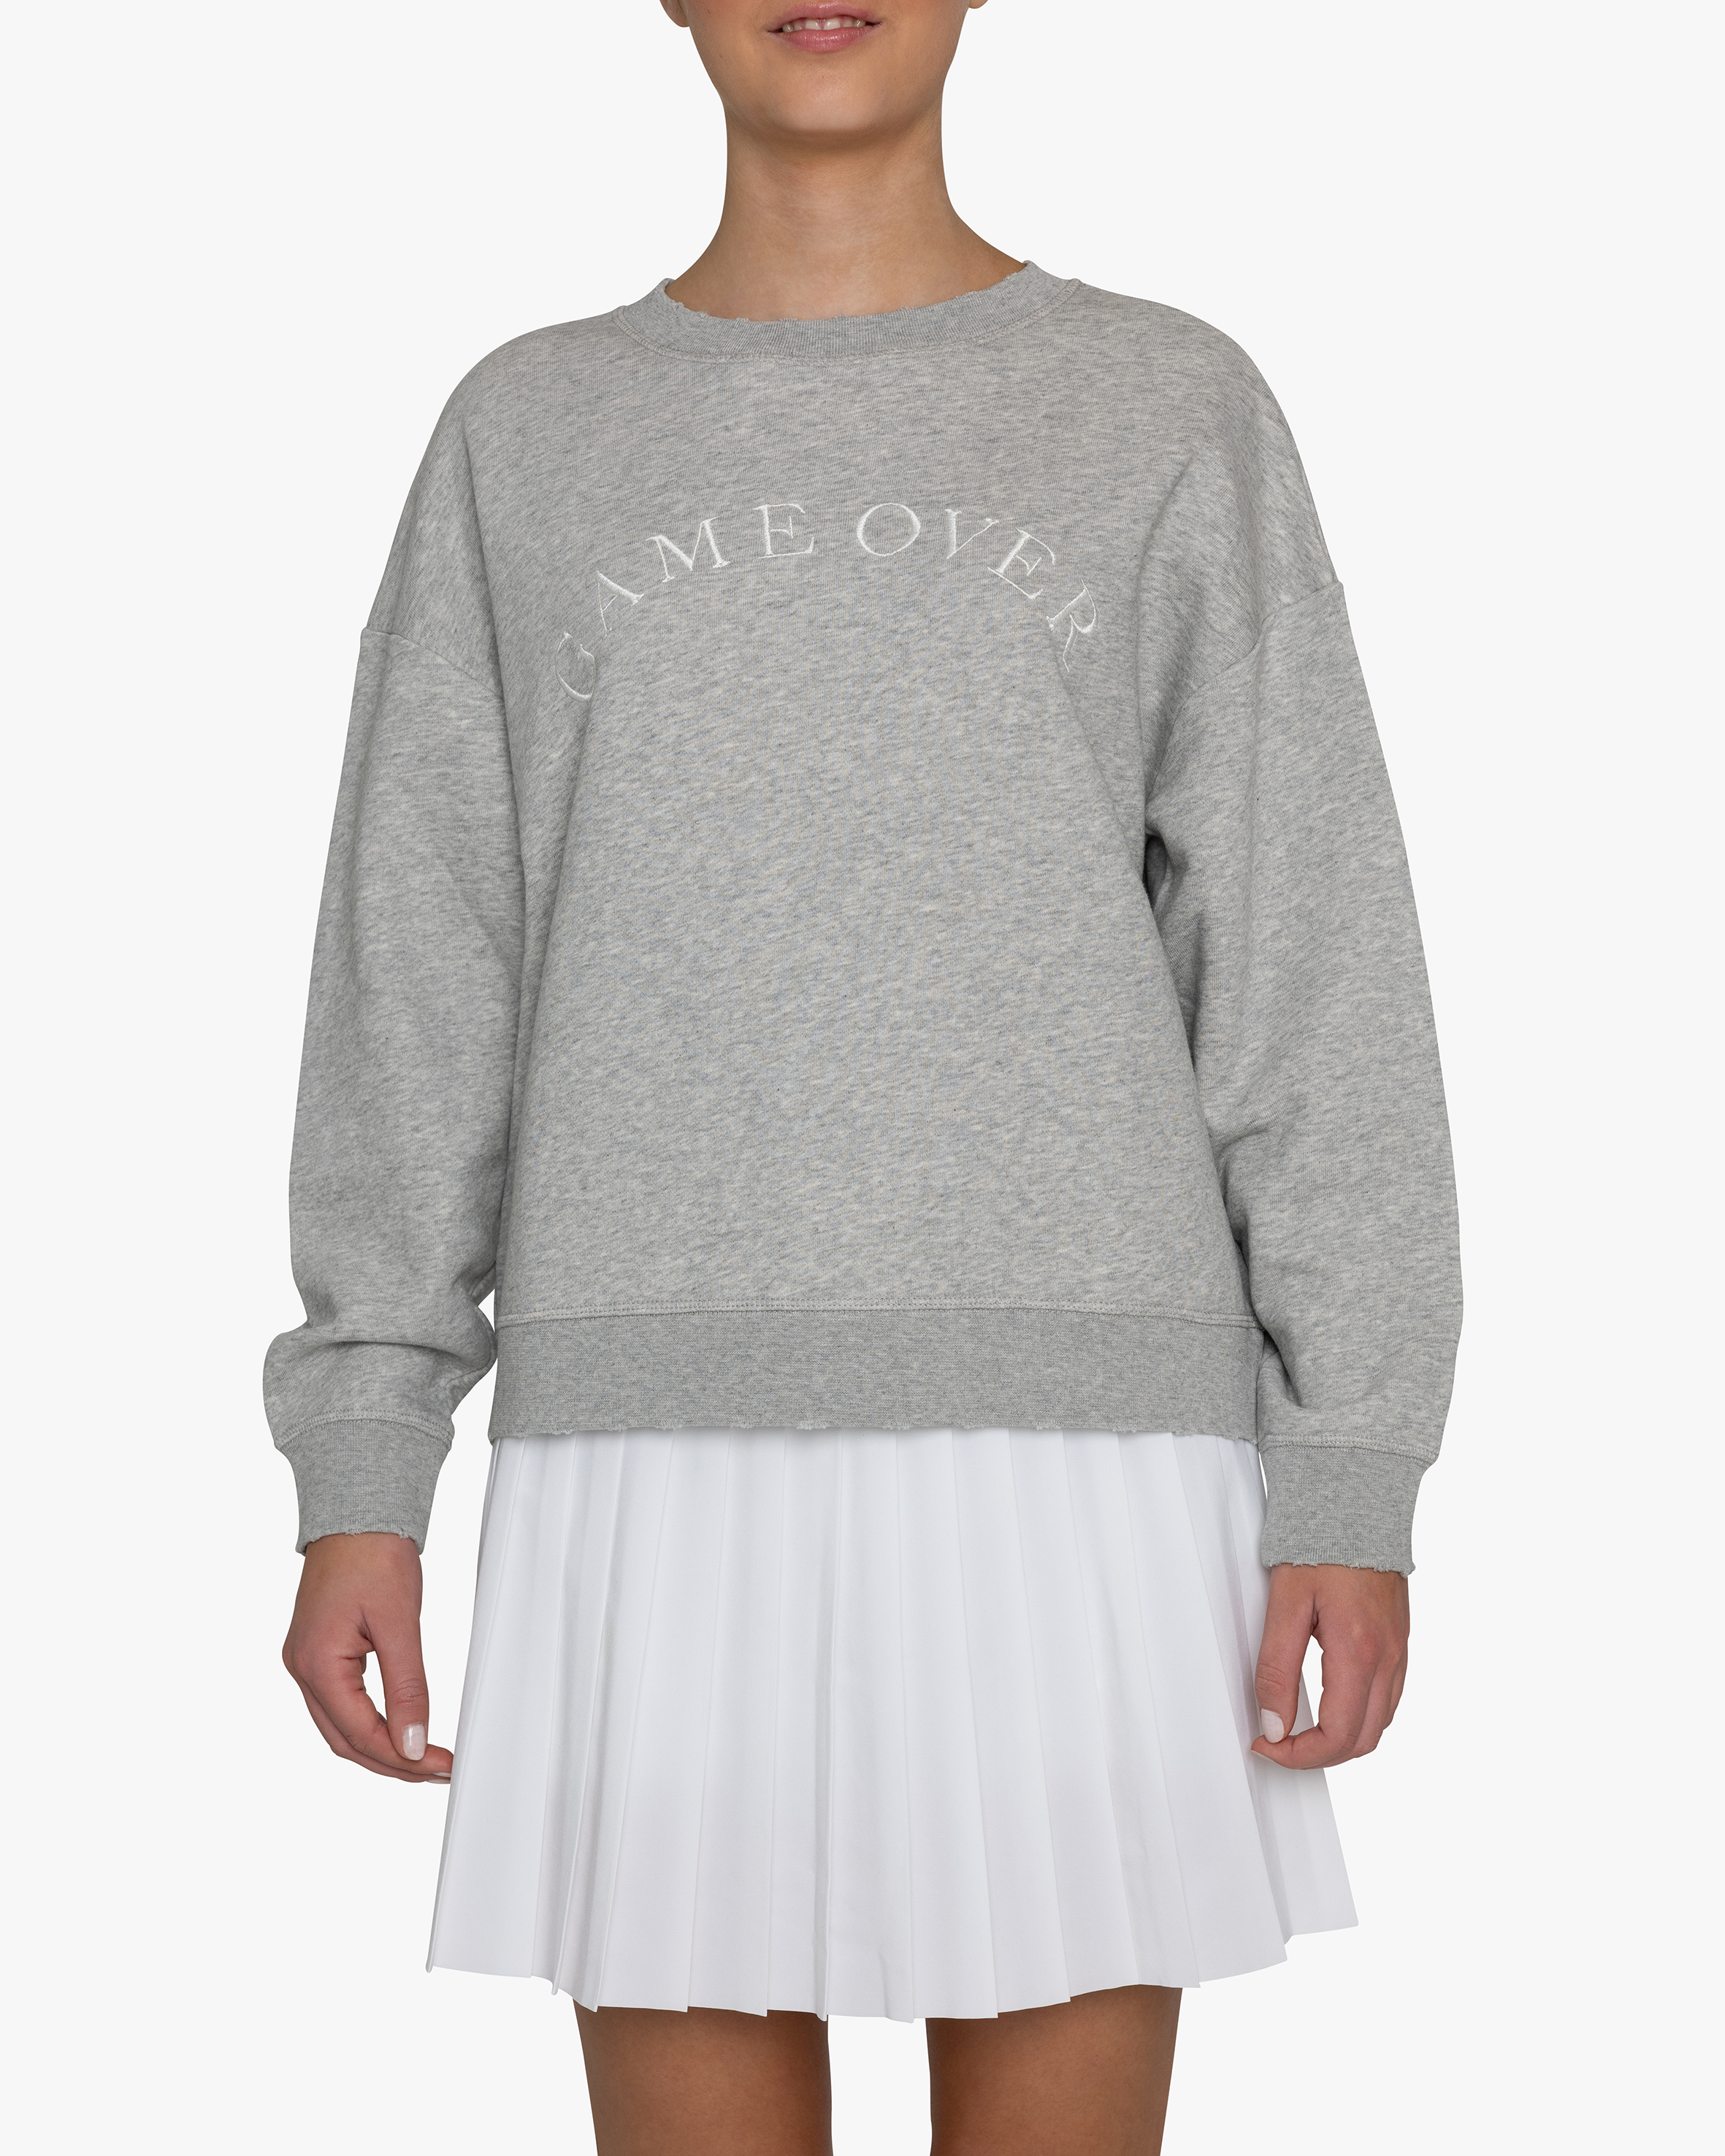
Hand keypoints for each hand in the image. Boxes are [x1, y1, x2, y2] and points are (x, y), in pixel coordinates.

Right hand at [283, 1532, 452, 1782]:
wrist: (356, 1513)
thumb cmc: (373, 1554)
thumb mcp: (399, 1622)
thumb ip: (407, 1687)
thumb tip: (414, 1743)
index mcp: (316, 1663)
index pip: (360, 1733)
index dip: (403, 1758)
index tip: (441, 1765)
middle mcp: (302, 1668)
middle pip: (344, 1740)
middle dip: (392, 1762)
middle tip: (438, 1771)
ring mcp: (305, 1661)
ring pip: (340, 1727)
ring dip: (380, 1748)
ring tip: (423, 1760)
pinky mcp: (317, 1652)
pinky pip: (339, 1705)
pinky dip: (368, 1724)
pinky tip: (396, 1731)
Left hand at [1250, 1562, 1408, 1769]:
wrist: (1355, 1502)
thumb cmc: (1319, 1544)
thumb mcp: (1284, 1604)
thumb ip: (1277, 1668)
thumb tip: (1273, 1724)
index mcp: (1359, 1653)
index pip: (1337, 1737)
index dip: (1298, 1755)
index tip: (1265, 1744)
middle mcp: (1388, 1658)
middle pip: (1363, 1741)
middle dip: (1319, 1754)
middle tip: (1277, 1741)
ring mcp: (1399, 1649)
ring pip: (1380, 1723)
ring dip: (1342, 1738)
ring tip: (1300, 1726)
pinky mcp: (1400, 1639)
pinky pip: (1389, 1697)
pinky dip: (1361, 1714)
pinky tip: (1332, 1702)